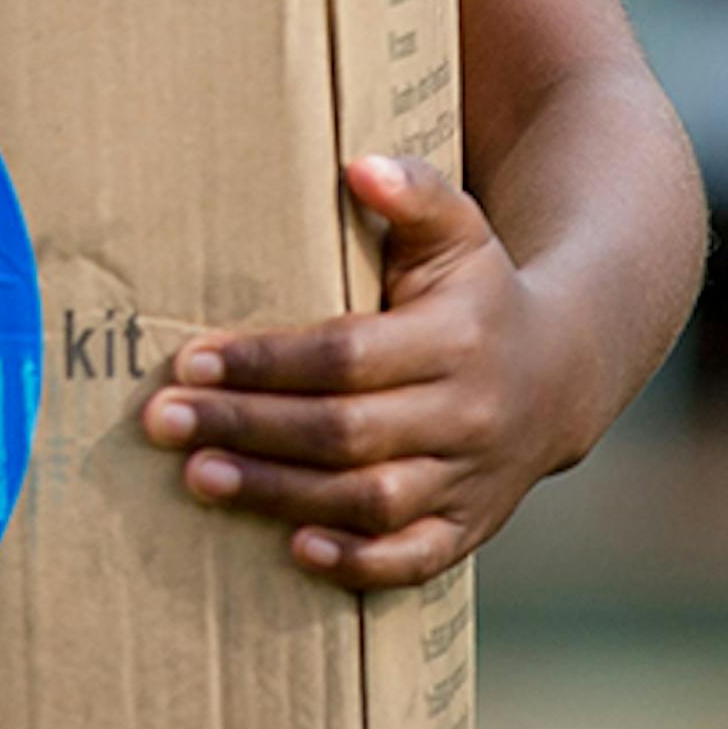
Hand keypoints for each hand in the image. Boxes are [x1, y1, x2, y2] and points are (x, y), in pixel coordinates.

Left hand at [138, 156, 575, 588]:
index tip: (192, 360)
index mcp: (455, 339)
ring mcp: (471, 479)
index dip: (268, 361)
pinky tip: (293, 549)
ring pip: (371, 500)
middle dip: (249, 427)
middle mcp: (467, 415)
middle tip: (164, 420)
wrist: (562, 372)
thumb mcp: (458, 229)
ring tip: (198, 477)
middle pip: (345, 432)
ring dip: (280, 493)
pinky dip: (360, 562)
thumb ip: (414, 191)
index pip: (347, 356)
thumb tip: (360, 166)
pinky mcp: (472, 527)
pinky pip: (416, 558)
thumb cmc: (478, 290)